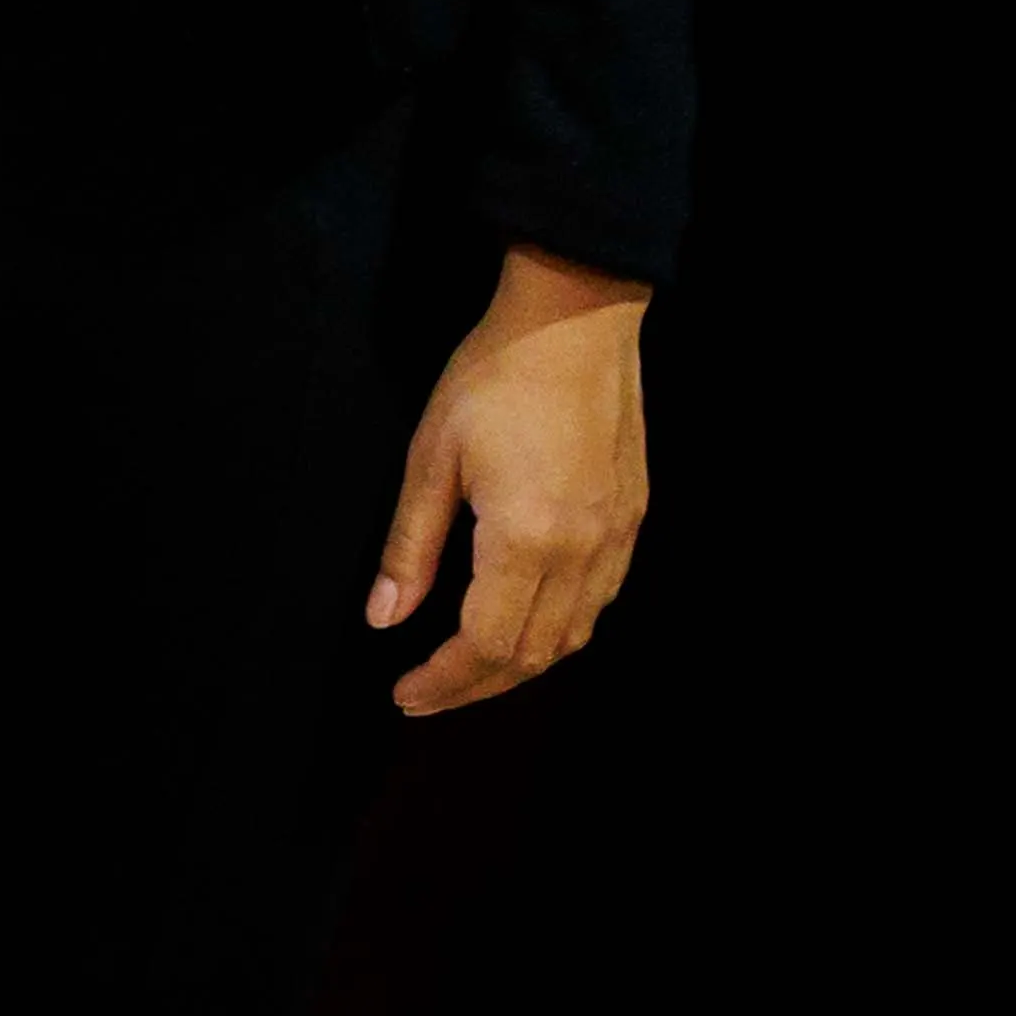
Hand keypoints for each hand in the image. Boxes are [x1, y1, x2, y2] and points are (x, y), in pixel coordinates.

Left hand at [369, 244, 648, 714]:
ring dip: (520, 665)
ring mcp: (617, 537)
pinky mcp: (633, 519)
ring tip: (468, 671)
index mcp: (528, 538)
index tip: (404, 694)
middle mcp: (583, 550)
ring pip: (573, 637)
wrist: (575, 319)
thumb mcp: (431, 458)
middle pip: (532, 654)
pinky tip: (524, 623)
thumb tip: (383, 619)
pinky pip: (599, 602)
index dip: (444, 680)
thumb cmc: (493, 377)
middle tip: (426, 695)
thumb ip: (409, 547)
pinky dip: (560, 630)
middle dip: (476, 686)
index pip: (486, 644)